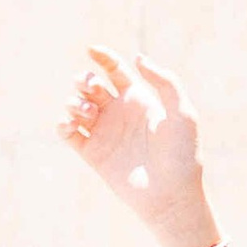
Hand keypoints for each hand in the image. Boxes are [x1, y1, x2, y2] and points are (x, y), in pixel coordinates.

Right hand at [58, 49, 214, 246]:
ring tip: (87, 113)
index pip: (115, 70)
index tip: (91, 50)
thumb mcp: (183, 113)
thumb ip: (165, 82)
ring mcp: (104, 134)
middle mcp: (119, 114)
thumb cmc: (182, 156)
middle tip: (92, 90)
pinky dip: (63, 124)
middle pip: (90, 85)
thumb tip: (138, 57)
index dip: (102, 57)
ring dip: (74, 102)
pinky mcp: (93, 154)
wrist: (172, 196)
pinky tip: (71, 125)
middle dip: (84, 80)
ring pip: (75, 105)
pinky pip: (67, 132)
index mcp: (139, 100)